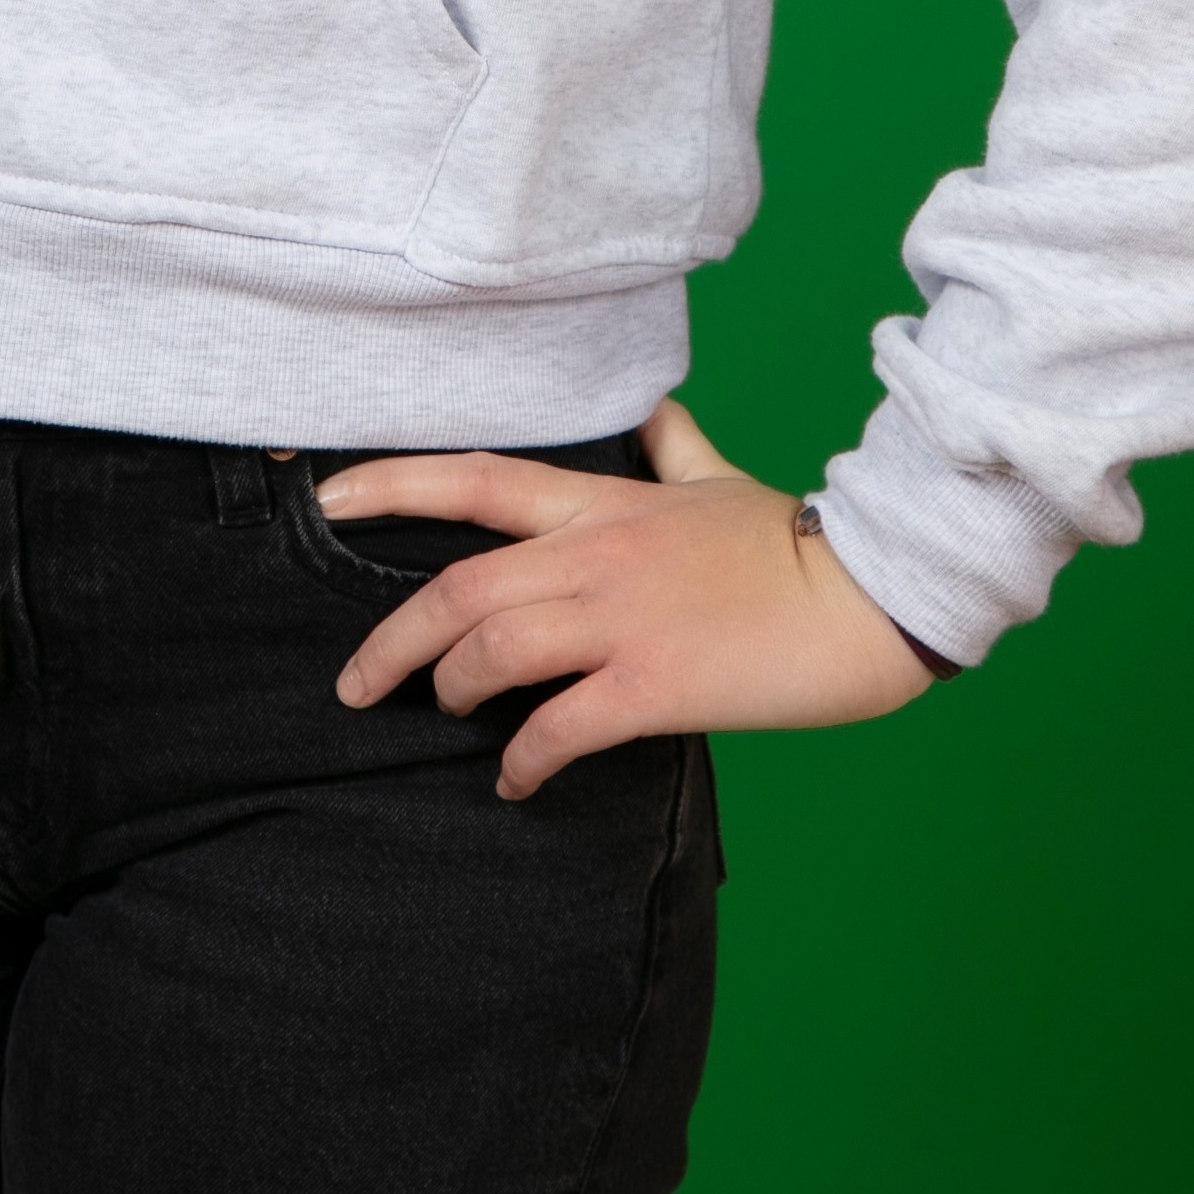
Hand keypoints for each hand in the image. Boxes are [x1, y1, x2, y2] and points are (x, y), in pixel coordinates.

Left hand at [324, 396, 932, 795]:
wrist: (865, 595)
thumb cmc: (790, 540)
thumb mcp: (718, 479)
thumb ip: (675, 448)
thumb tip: (656, 414)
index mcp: (602, 503)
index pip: (473, 480)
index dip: (390, 485)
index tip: (328, 500)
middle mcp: (594, 553)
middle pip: (459, 586)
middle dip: (392, 638)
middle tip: (356, 684)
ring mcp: (622, 618)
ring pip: (494, 648)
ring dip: (454, 689)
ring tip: (450, 716)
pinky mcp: (655, 684)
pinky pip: (560, 726)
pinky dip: (523, 757)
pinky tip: (515, 779)